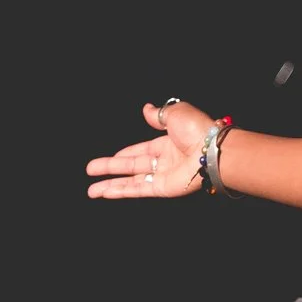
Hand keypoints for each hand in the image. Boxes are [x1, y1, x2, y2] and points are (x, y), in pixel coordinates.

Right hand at [85, 99, 211, 197]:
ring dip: (110, 185)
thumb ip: (157, 115)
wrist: (211, 150)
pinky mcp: (163, 188)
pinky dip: (121, 191)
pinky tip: (105, 193)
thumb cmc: (196, 129)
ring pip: (131, 181)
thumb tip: (146, 109)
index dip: (124, 153)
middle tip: (90, 170)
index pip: (141, 150)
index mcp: (167, 143)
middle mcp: (163, 161)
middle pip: (131, 166)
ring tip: (91, 190)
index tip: (110, 157)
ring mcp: (162, 176)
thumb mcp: (174, 114)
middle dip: (110, 168)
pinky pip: (138, 189)